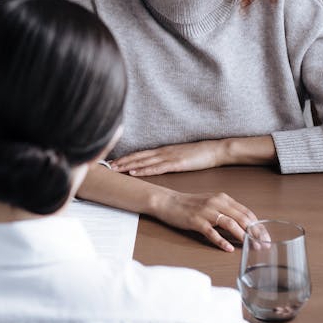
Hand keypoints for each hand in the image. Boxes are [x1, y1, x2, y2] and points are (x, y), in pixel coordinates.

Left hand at [110, 140, 230, 176]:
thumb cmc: (200, 154)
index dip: (126, 157)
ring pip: (144, 161)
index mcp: (164, 150)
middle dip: (122, 161)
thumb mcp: (181, 156)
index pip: (141, 153)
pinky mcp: (176, 163)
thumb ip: (168, 159)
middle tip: (107, 166)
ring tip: (115, 169)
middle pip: (138, 156)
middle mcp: (163, 151)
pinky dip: (144, 170)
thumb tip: (158, 165)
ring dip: (128, 165)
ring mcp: (169, 156)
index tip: (114, 161)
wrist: (215, 150)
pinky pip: (157, 168)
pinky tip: (135, 172)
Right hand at [150, 189, 258, 252]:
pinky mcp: (196, 221)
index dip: (258, 225)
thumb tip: (244, 226)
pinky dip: (221, 241)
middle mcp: (217, 203)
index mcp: (223, 198)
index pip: (246, 212)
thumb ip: (227, 211)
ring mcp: (206, 211)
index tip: (265, 237)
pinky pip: (212, 232)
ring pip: (230, 224)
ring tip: (251, 247)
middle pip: (242, 218)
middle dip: (255, 232)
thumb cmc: (190, 204)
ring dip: (243, 236)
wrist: (167, 201)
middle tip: (263, 245)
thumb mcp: (211, 203)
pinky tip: (228, 249)